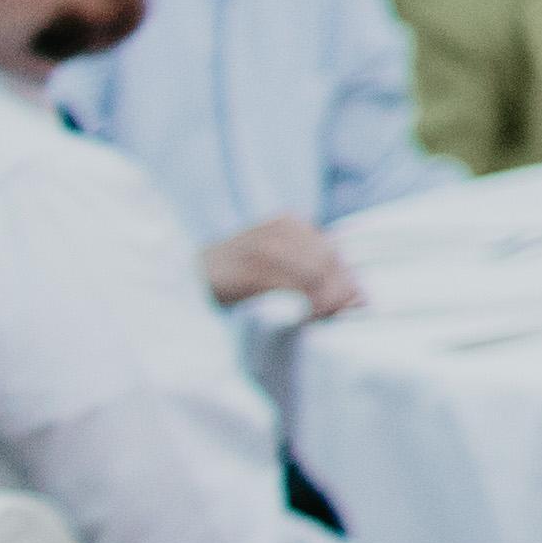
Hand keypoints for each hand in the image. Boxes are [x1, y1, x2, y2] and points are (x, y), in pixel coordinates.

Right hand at [203, 217, 361, 316]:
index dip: (349, 280)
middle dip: (341, 292)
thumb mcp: (273, 262)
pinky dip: (305, 305)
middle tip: (343, 315)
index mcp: (289, 223)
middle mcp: (280, 228)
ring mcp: (264, 246)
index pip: (335, 252)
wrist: (183, 278)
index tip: (358, 304)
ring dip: (325, 301)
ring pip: (315, 275)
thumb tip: (358, 297)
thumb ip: (310, 271)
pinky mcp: (250, 268)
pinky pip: (291, 287)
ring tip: (320, 319)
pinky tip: (303, 318)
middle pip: (329, 263)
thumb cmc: (232, 276)